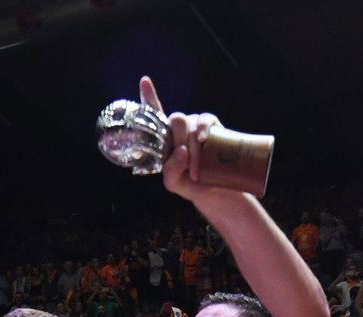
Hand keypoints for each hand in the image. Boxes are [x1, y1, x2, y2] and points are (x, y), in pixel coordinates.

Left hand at [138, 77, 227, 203]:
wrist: (218, 190)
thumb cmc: (192, 185)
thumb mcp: (175, 184)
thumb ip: (170, 171)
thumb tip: (180, 150)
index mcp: (165, 140)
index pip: (154, 116)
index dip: (149, 97)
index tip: (144, 81)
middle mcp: (179, 129)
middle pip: (174, 120)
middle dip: (179, 142)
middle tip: (187, 167)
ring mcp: (195, 125)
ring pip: (189, 125)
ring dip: (193, 150)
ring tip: (196, 172)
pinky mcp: (211, 125)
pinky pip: (204, 121)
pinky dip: (203, 132)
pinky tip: (203, 141)